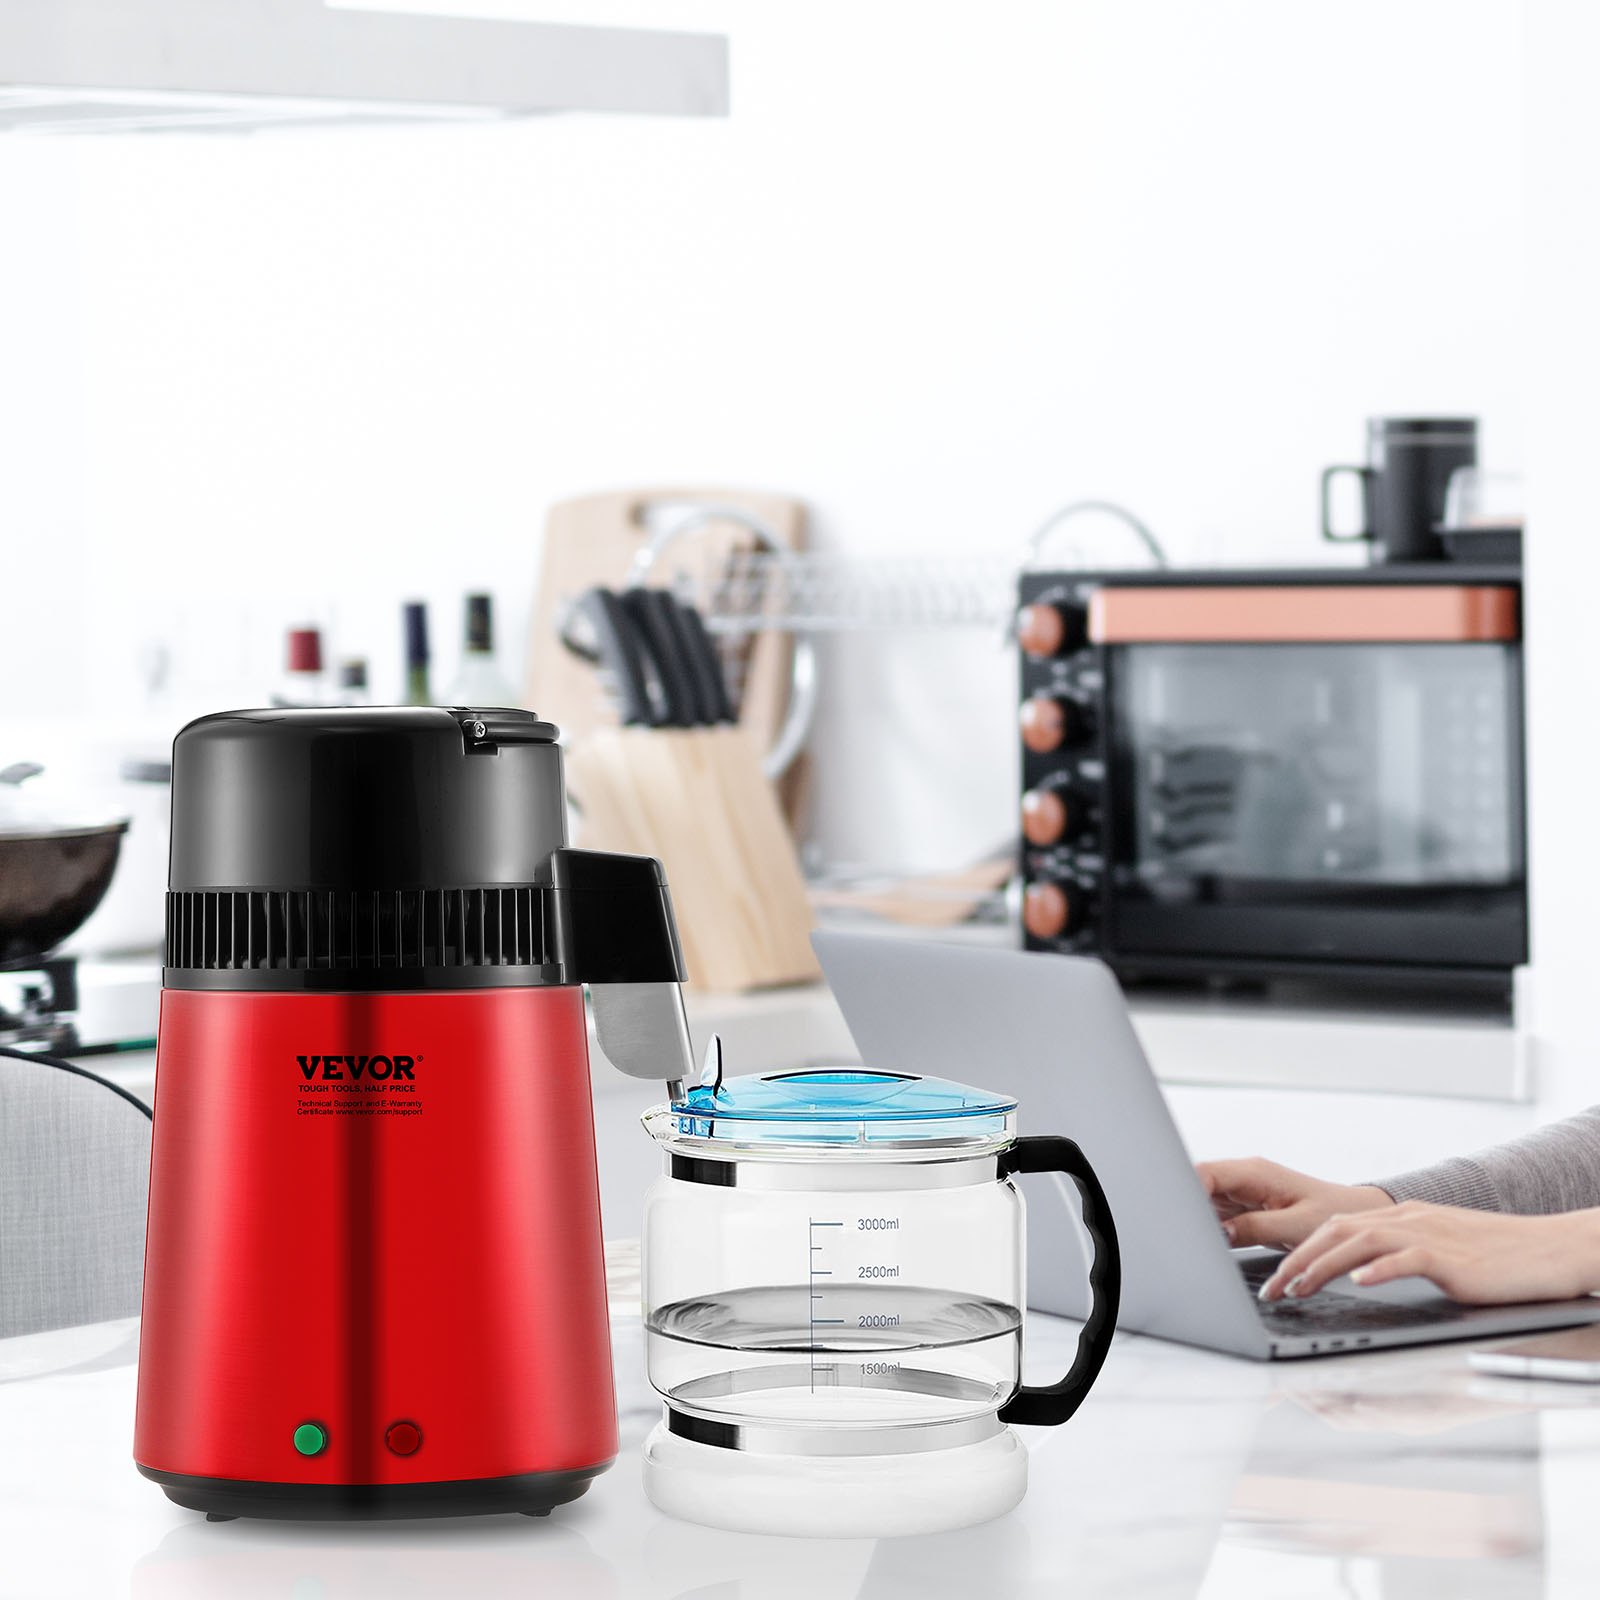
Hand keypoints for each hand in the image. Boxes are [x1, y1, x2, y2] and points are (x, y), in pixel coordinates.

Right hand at [1198, 1157, 1392, 1248]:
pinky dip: (1210, 1227)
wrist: (1355, 1214)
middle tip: (1184, 1235)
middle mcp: (1243, 1177)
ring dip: (1197, 1219)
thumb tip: (1218, 1233)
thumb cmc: (1335, 1216)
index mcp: (1254, 1173)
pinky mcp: (1244, 1206)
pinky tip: (1211, 1242)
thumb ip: (1254, 1228)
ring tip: (1198, 1241)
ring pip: (1203, 1199)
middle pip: (1196, 1184)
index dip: (1184, 1190)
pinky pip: (1216, 1213)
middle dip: (1186, 1207)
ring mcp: (1242, 1191)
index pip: (1204, 1172)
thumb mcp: (1296, 1227)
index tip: (1178, 1217)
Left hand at [1260, 1200, 1599, 1304]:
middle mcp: (1406, 1220)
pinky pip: (1408, 1258)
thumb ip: (1397, 1254)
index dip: (1299, 1251)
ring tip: (1297, 1288)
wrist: (1549, 1248)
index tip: (1273, 1277)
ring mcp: (1428, 1235)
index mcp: (1400, 1218)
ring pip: (1360, 1242)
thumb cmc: (1496, 1257)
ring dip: (1323, 1266)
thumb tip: (1356, 1272)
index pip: (1334, 1228)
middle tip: (1271, 1290)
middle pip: (1336, 1232)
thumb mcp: (1436, 1248)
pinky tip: (1359, 1282)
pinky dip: (1380, 1269)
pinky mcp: (1452, 1257)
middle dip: (1296, 1261)